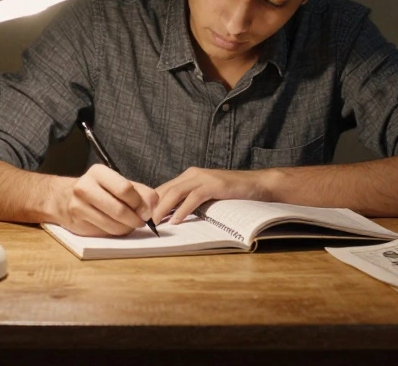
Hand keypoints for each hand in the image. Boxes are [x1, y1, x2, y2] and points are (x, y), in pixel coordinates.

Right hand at [51, 164, 158, 236]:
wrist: (62, 198)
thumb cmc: (97, 189)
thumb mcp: (118, 183)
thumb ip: (140, 191)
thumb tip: (154, 205)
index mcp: (98, 172)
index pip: (125, 189)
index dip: (140, 203)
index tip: (146, 210)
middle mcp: (84, 188)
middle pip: (120, 210)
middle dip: (136, 219)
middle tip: (141, 221)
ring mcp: (78, 207)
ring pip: (113, 225)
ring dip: (127, 228)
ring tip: (130, 224)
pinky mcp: (78, 224)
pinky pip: (105, 233)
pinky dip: (116, 232)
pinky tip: (117, 226)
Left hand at [152, 167, 272, 224]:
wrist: (256, 184)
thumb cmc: (231, 192)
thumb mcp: (206, 196)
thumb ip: (190, 201)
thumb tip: (171, 215)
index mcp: (188, 177)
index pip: (163, 189)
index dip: (150, 203)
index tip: (141, 218)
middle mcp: (192, 174)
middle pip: (165, 190)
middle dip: (152, 206)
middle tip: (142, 222)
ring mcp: (203, 178)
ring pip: (175, 193)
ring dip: (163, 208)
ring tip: (155, 222)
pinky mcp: (213, 185)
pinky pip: (193, 198)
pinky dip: (182, 210)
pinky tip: (176, 220)